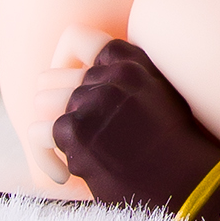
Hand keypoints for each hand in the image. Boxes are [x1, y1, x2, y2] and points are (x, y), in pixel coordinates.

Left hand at [47, 37, 218, 209]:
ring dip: (52, 129)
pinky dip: (46, 158)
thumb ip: (126, 76)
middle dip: (56, 104)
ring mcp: (93, 99)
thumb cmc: (171, 147)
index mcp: (131, 62)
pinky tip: (63, 175)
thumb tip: (88, 76)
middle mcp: (112, 74)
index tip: (69, 87)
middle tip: (69, 130)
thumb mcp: (158, 93)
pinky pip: (38, 134)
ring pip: (43, 102)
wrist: (181, 182)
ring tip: (68, 150)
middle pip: (54, 76)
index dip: (64, 62)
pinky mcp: (77, 129)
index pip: (76, 38)